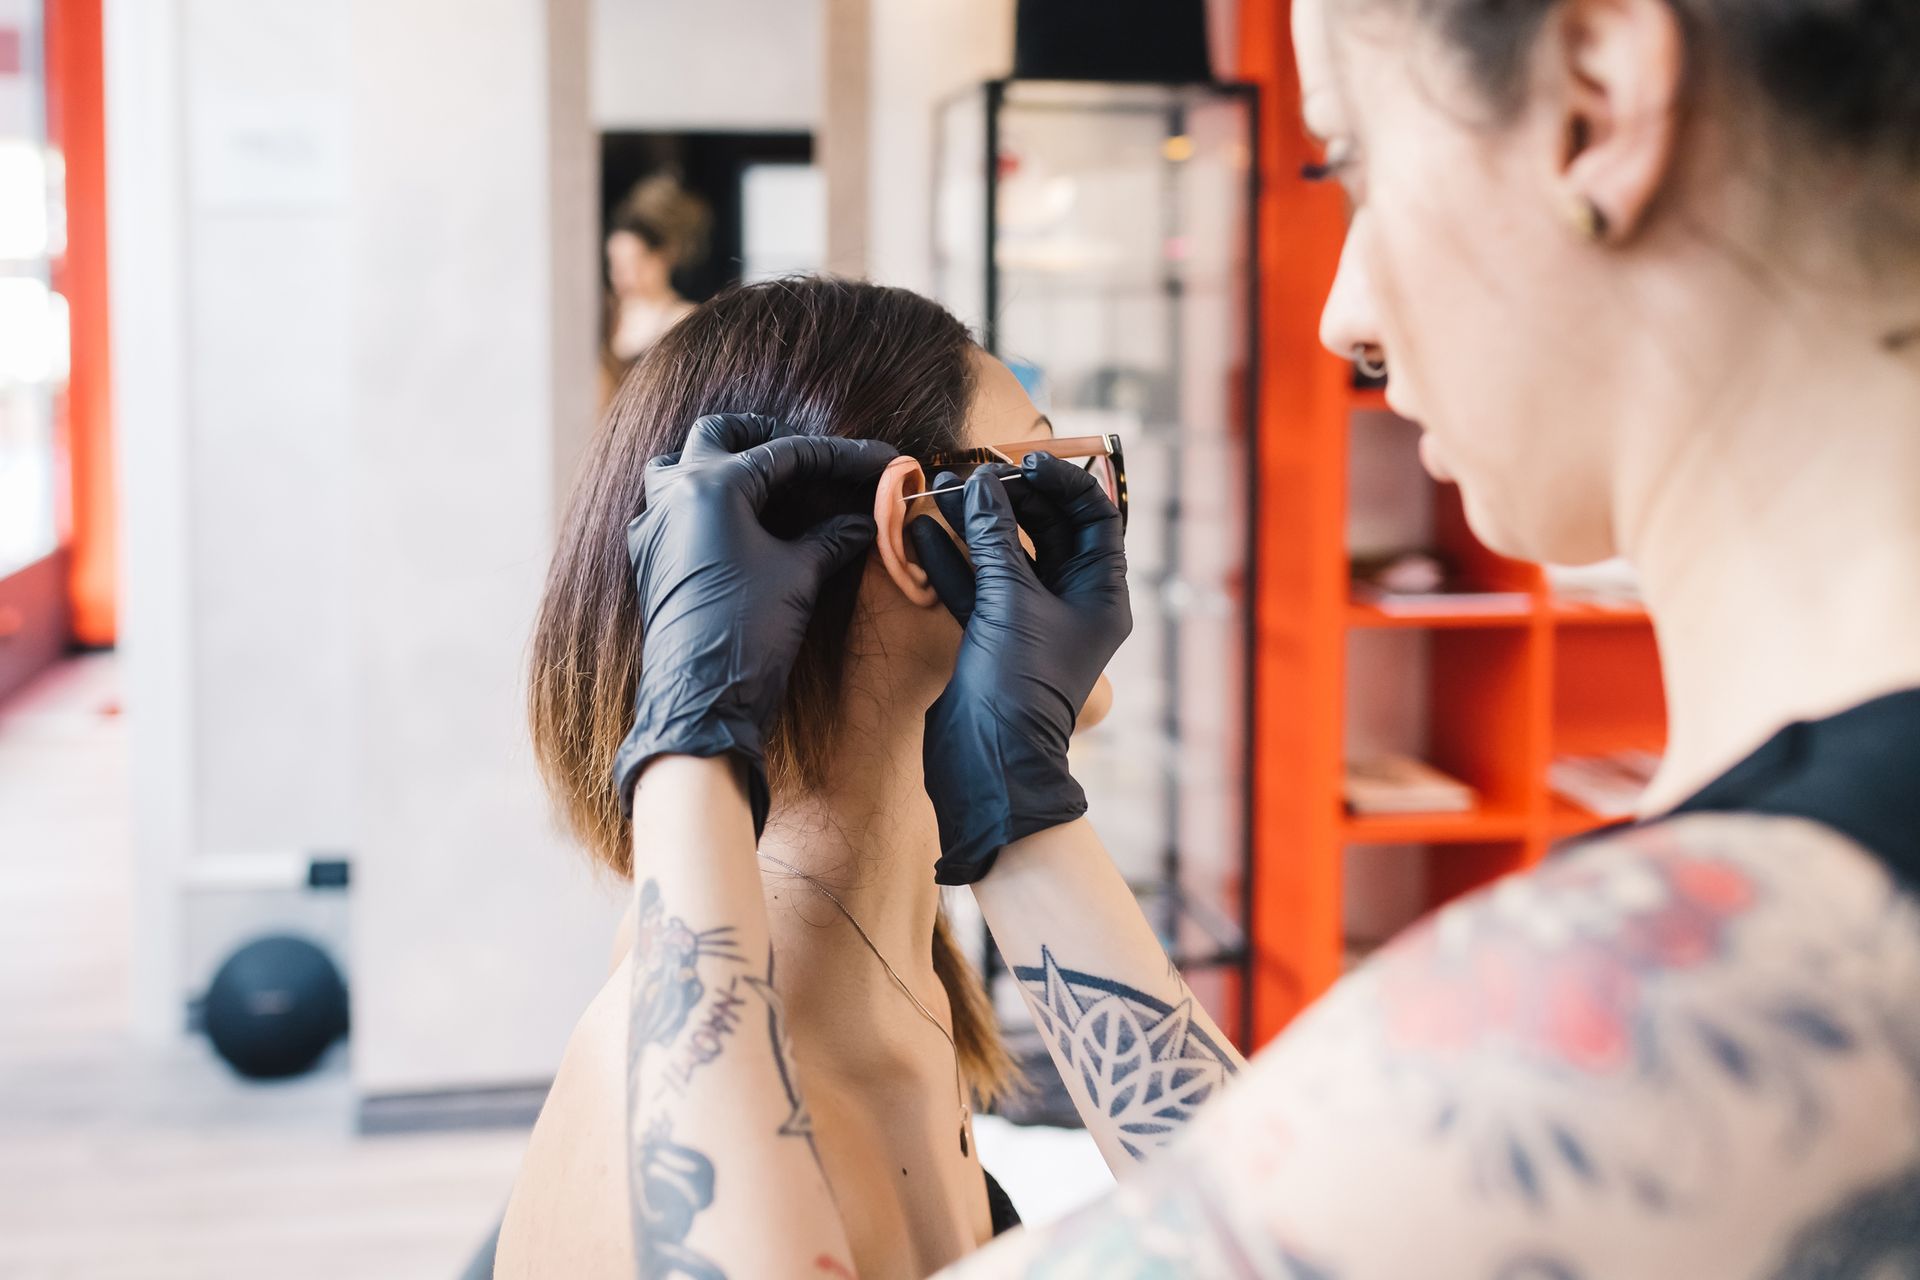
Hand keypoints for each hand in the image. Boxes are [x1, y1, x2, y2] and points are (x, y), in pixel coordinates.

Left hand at [613, 413, 895, 832]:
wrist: (701, 700)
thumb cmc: (749, 631)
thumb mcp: (800, 574)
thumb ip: (832, 536)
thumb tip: (865, 520)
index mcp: (713, 486)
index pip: (787, 453)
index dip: (839, 456)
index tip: (877, 460)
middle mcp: (675, 495)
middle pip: (720, 434)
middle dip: (765, 435)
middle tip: (808, 453)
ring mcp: (654, 526)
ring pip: (678, 464)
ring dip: (718, 461)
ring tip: (761, 478)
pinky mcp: (649, 558)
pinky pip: (666, 508)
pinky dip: (698, 502)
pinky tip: (731, 523)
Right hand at [907, 454, 1130, 883]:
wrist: (988, 762)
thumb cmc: (1018, 684)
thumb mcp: (1010, 600)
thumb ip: (996, 537)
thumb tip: (981, 484)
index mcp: (1101, 593)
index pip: (1094, 517)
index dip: (1063, 482)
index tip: (1024, 462)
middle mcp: (1072, 603)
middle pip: (1047, 529)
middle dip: (1009, 498)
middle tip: (972, 471)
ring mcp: (1030, 620)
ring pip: (1004, 555)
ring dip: (972, 522)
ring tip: (938, 486)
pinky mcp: (991, 636)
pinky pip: (974, 585)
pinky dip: (950, 558)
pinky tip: (920, 530)